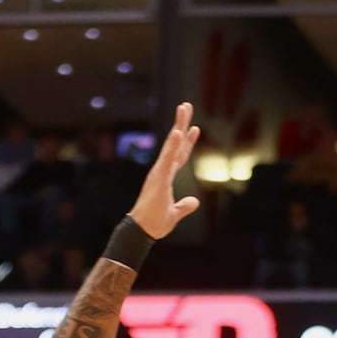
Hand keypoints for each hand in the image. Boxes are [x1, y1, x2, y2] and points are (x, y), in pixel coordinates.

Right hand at [128, 102, 201, 238]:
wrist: (141, 231)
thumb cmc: (154, 223)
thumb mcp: (174, 214)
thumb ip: (184, 207)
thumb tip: (195, 202)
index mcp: (166, 178)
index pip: (179, 156)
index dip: (187, 142)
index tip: (194, 128)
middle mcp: (162, 171)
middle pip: (175, 144)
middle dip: (181, 124)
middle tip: (186, 106)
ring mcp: (160, 173)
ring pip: (171, 146)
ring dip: (178, 126)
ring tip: (184, 109)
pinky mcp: (158, 179)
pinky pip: (168, 160)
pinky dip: (172, 146)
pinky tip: (178, 132)